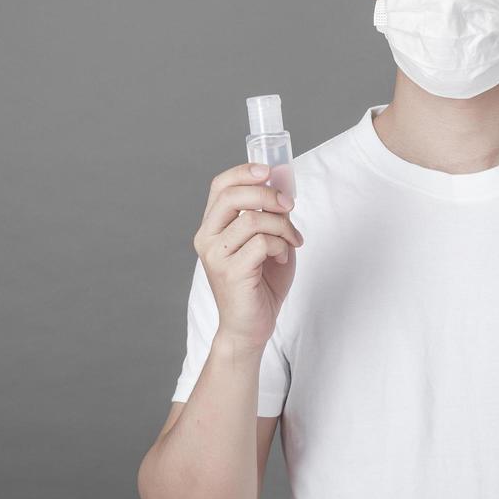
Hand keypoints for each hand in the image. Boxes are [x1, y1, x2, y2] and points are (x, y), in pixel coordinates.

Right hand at [191, 162, 303, 348]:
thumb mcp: (268, 241)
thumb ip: (270, 214)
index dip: (244, 172)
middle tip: (289, 205)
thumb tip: (283, 182)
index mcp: (213, 226)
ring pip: (253, 220)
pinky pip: (261, 243)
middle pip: (233, 196)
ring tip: (291, 241)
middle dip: (268, 194)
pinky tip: (281, 257)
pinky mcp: (230, 272)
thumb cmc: (260, 284)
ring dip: (282, 226)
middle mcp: (207, 238)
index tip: (269, 170)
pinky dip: (280, 246)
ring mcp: (216, 255)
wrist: (250, 327)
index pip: (220, 186)